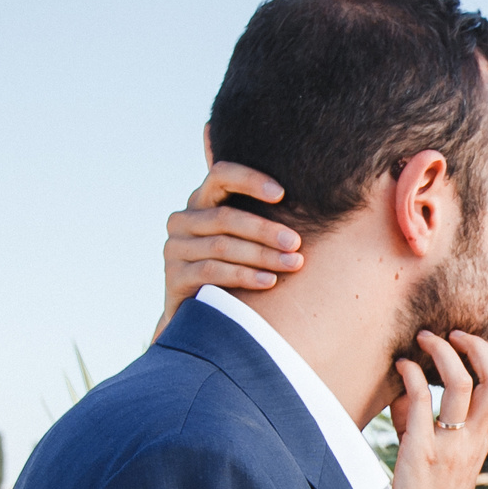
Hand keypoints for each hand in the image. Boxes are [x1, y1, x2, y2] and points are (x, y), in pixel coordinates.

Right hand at [158, 162, 303, 337]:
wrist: (203, 313)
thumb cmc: (235, 268)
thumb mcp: (243, 238)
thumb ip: (261, 216)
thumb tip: (313, 203)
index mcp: (200, 201)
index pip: (221, 175)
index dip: (250, 180)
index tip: (282, 194)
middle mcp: (182, 221)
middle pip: (225, 217)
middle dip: (265, 230)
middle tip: (295, 242)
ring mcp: (174, 249)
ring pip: (222, 246)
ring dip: (262, 255)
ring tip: (293, 263)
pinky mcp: (174, 277)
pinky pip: (212, 272)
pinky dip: (244, 276)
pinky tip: (269, 281)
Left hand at [382, 330, 487, 488]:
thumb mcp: (435, 461)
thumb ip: (424, 425)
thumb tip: (408, 391)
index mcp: (483, 443)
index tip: (468, 342)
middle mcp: (473, 442)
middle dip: (478, 345)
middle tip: (452, 334)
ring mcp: (450, 448)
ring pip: (460, 384)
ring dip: (441, 352)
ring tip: (422, 340)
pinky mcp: (421, 454)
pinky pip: (422, 402)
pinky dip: (411, 375)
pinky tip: (399, 368)